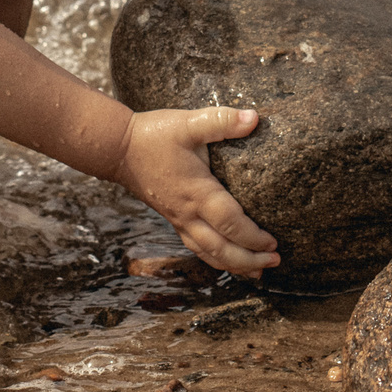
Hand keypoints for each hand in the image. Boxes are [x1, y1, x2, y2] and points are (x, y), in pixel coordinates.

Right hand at [110, 106, 279, 276]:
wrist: (118, 149)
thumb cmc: (154, 135)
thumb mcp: (188, 123)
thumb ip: (221, 121)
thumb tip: (254, 118)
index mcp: (197, 192)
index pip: (230, 224)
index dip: (253, 238)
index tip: (273, 244)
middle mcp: (188, 213)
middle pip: (221, 249)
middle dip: (249, 260)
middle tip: (274, 263)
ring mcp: (178, 219)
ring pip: (207, 253)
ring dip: (233, 265)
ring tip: (256, 273)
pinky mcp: (173, 218)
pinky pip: (196, 246)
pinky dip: (214, 258)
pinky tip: (226, 260)